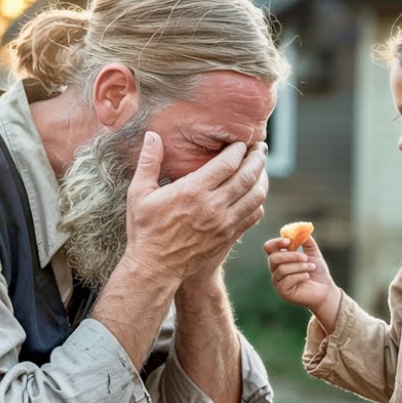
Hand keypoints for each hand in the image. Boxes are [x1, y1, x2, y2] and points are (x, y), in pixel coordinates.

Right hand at [125, 133, 267, 282]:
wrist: (155, 267)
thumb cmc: (145, 229)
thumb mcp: (139, 194)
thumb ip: (148, 162)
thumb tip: (152, 135)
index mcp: (192, 191)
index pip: (227, 163)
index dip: (238, 149)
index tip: (240, 142)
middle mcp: (212, 206)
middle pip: (247, 176)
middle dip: (257, 158)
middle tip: (261, 147)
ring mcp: (223, 223)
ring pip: (255, 196)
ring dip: (262, 178)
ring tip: (261, 167)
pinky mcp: (228, 236)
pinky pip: (253, 215)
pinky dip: (258, 201)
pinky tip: (255, 193)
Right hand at [264, 233, 337, 326]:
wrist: (325, 290)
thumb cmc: (318, 272)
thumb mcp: (313, 253)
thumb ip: (306, 241)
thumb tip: (301, 228)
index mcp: (280, 259)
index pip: (269, 248)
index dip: (276, 243)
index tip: (288, 241)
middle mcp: (276, 270)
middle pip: (273, 258)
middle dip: (291, 256)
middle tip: (305, 257)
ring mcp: (278, 282)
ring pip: (282, 269)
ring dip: (299, 266)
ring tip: (312, 267)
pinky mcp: (283, 292)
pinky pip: (286, 281)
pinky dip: (299, 276)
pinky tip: (307, 276)